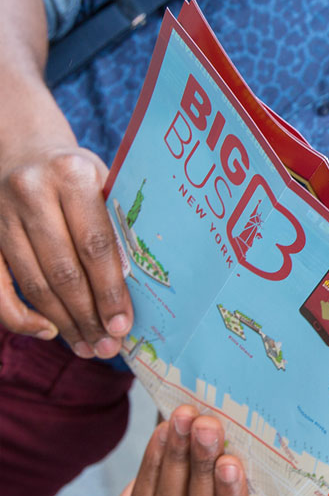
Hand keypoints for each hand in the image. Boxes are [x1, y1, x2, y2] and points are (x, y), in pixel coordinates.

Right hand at [0, 143, 131, 356]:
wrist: (23, 149)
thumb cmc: (77, 174)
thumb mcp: (104, 181)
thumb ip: (119, 223)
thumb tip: (146, 285)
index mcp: (72, 175)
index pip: (96, 245)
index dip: (111, 290)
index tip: (124, 324)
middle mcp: (32, 193)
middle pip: (64, 271)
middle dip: (89, 315)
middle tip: (108, 346)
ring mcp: (0, 215)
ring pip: (34, 284)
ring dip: (64, 322)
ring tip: (87, 346)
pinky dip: (19, 316)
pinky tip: (47, 331)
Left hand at [111, 404, 260, 495]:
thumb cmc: (226, 491)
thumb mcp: (242, 492)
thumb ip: (241, 472)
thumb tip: (240, 422)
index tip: (230, 461)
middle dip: (201, 467)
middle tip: (207, 426)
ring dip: (175, 457)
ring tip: (184, 419)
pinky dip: (152, 462)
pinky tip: (162, 432)